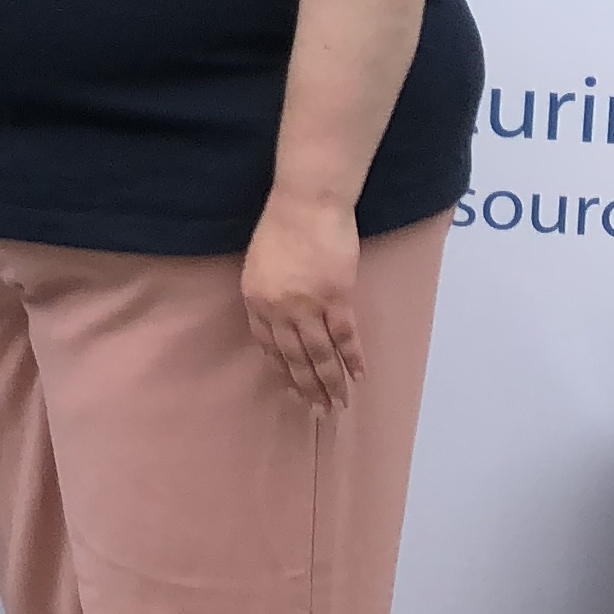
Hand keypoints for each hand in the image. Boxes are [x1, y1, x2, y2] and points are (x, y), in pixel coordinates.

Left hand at [239, 192, 363, 410]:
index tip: (291, 388)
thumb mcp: (260, 263)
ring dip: (331, 382)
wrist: (306, 204)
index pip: (267, 345)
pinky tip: (358, 376)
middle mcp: (278, 310)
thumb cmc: (281, 225)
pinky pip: (345, 336)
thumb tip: (282, 319)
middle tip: (318, 409)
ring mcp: (307, 306)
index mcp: (255, 300)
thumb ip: (268, 294)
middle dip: (307, 386)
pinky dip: (352, 358)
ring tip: (339, 404)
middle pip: (294, 357)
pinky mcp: (336, 298)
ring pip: (320, 355)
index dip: (281, 369)